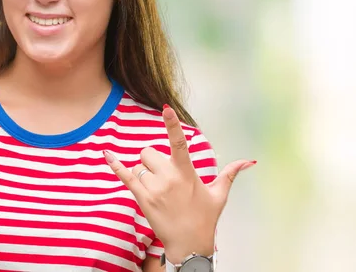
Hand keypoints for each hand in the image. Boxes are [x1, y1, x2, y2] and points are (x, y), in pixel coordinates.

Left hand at [104, 105, 254, 263]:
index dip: (172, 124)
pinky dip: (115, 164)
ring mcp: (154, 189)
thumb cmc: (205, 219)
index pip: (179, 143)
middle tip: (164, 177)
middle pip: (149, 152)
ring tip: (158, 191)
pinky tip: (107, 154)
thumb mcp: (219, 195)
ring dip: (145, 173)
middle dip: (153, 160)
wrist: (189, 246)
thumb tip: (249, 161)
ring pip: (139, 166)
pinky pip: (125, 176)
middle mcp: (169, 178)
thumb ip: (230, 174)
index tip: (166, 109)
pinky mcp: (142, 199)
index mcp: (187, 173)